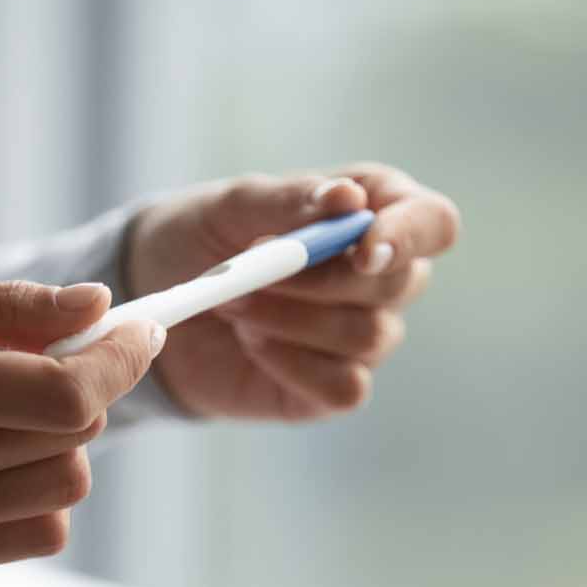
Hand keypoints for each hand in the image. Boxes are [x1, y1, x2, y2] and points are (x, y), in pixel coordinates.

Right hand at [0, 275, 163, 576]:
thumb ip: (1, 308)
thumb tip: (97, 303)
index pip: (66, 392)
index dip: (120, 357)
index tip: (140, 327)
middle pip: (76, 436)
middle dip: (89, 383)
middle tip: (56, 352)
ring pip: (66, 486)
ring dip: (63, 439)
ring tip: (10, 407)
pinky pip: (36, 533)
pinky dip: (40, 491)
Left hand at [126, 164, 459, 418]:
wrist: (154, 298)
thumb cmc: (203, 237)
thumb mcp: (233, 205)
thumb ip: (290, 200)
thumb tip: (348, 199)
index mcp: (374, 211)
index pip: (432, 222)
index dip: (409, 235)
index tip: (362, 247)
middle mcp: (382, 275)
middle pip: (399, 283)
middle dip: (318, 280)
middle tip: (250, 271)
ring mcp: (363, 335)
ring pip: (366, 336)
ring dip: (290, 319)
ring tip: (234, 303)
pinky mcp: (334, 387)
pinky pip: (344, 387)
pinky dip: (291, 364)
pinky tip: (253, 344)